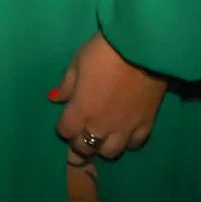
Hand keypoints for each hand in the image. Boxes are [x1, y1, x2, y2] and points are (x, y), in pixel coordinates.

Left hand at [50, 33, 165, 163]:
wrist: (141, 48)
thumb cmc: (104, 51)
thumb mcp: (78, 62)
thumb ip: (66, 85)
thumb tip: (54, 98)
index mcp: (81, 110)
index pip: (66, 131)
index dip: (63, 127)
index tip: (65, 120)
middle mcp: (101, 125)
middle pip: (85, 148)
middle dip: (78, 145)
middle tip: (79, 138)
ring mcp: (125, 128)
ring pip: (110, 152)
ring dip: (102, 147)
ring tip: (102, 139)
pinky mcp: (146, 124)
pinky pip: (136, 144)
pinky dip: (128, 143)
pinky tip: (126, 135)